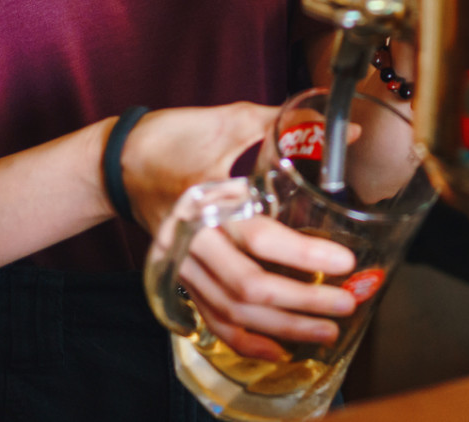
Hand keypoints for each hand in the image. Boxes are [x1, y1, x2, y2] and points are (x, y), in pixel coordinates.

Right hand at [119, 104, 357, 361]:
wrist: (119, 159)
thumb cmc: (176, 135)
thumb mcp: (232, 119)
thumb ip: (290, 125)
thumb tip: (348, 135)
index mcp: (206, 199)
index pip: (260, 238)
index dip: (305, 255)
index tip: (344, 263)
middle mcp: (192, 239)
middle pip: (249, 286)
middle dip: (302, 302)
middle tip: (346, 303)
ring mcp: (183, 264)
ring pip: (232, 311)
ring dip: (281, 328)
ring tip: (325, 331)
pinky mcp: (180, 277)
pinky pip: (212, 318)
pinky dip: (244, 340)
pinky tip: (277, 349)